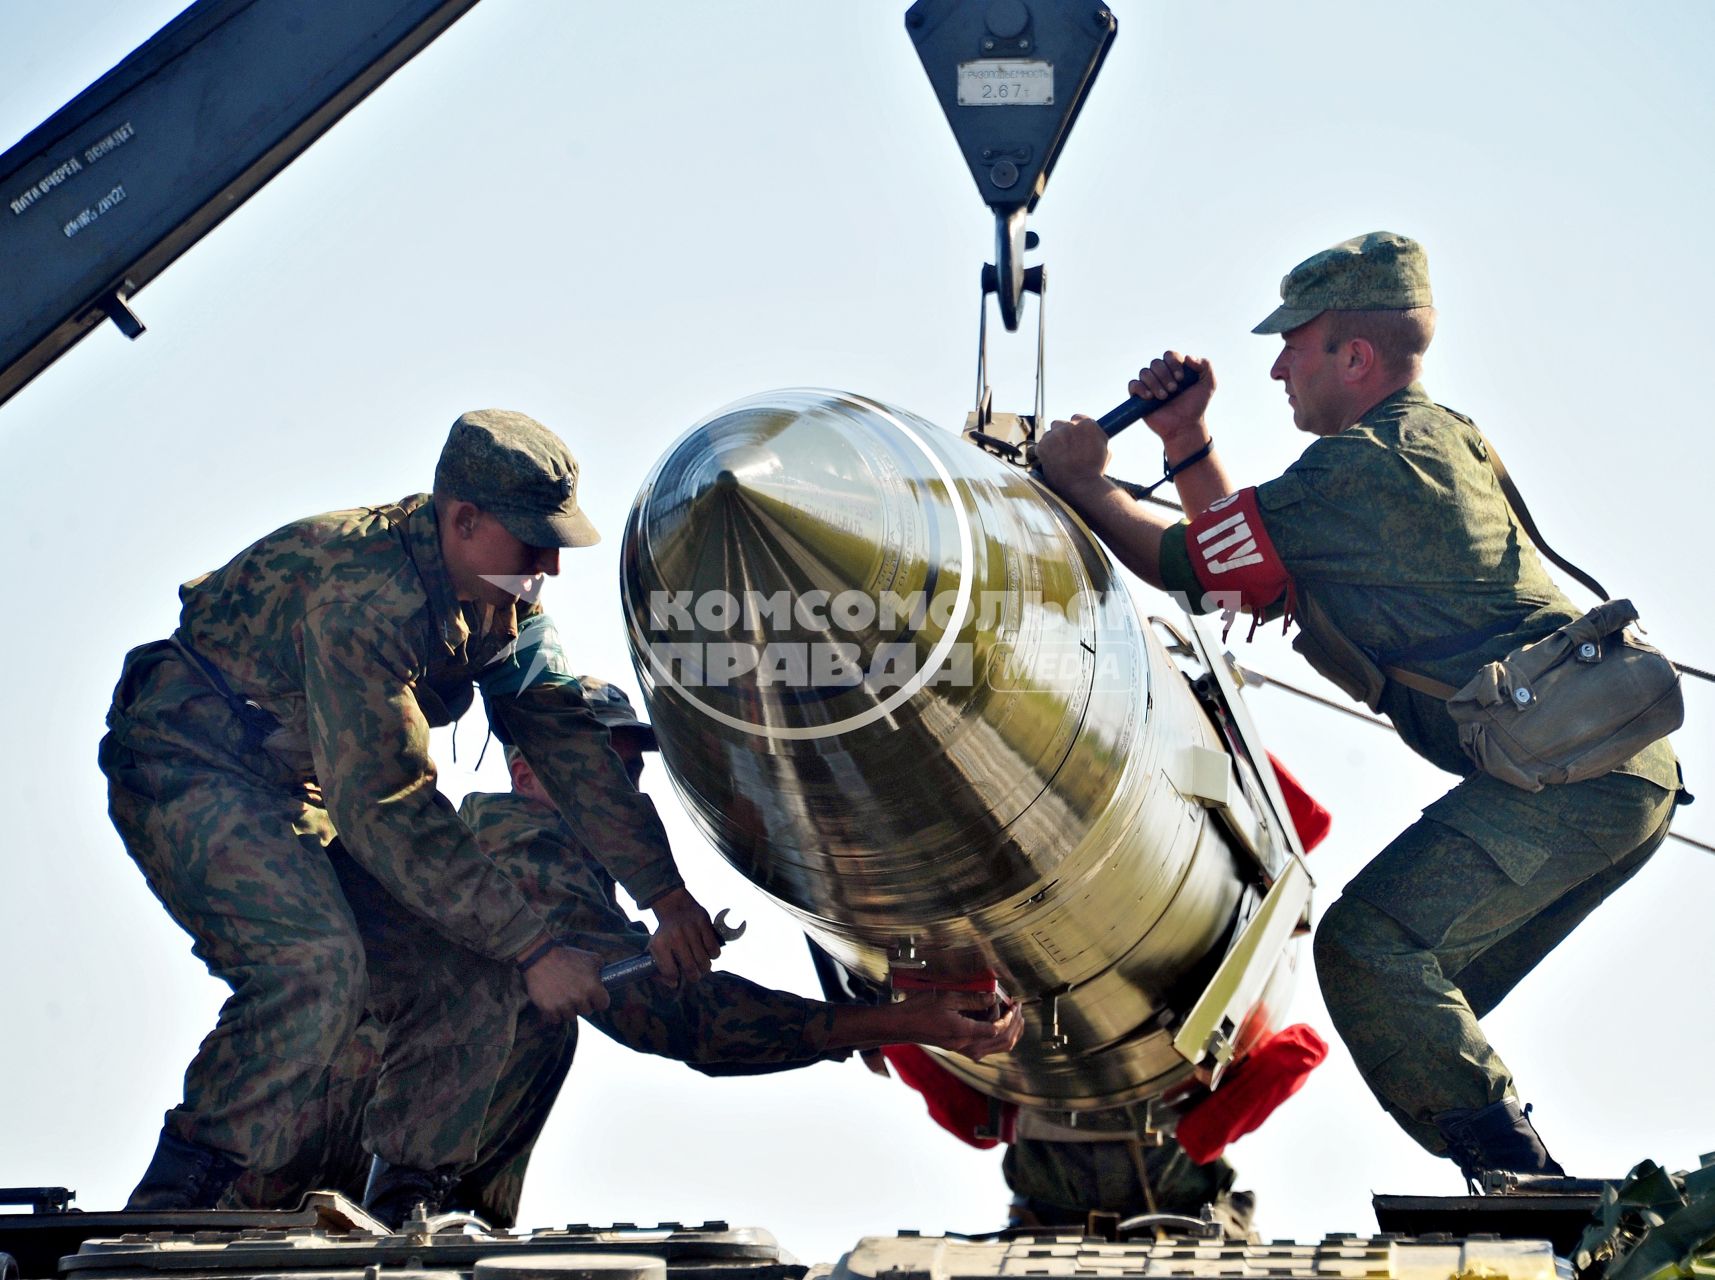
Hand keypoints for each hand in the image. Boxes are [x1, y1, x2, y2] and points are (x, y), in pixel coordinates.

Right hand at [520, 942, 609, 1020]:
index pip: (603, 1005)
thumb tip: (604, 974)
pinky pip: (556, 1019)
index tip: (594, 998)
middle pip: (587, 1012)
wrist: (540, 957)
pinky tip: (553, 1001)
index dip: (599, 1001)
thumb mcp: (590, 957)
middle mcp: (580, 998)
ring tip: (563, 996)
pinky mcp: (549, 1009)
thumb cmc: (567, 956)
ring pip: (571, 1017)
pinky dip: (555, 1013)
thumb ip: (600, 968)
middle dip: (582, 1004)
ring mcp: (564, 1005)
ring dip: (568, 1009)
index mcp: (593, 987)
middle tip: (575, 994)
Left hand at [647, 887, 721, 986]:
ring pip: (704, 961)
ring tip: (702, 965)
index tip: (677, 977)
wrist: (674, 906)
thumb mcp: (655, 949)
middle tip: (695, 975)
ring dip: (705, 967)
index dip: (675, 979)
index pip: (670, 972)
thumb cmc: (665, 934)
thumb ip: (659, 969)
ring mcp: (690, 929)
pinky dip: (713, 955)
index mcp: (660, 944)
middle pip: (690, 969)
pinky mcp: (703, 923)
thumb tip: (673, 985)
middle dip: (694, 977)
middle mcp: (675, 937)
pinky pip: (714, 949)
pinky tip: (708, 952)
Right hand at [889, 991, 1023, 1060]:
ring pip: (997, 1048)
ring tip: (1014, 1016)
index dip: (1010, 1017)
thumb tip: (994, 999)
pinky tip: (998, 1022)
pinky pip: (988, 1047)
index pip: (998, 1030)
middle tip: (1018, 1008)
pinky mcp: (960, 1048)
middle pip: (1002, 1043)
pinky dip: (998, 1036)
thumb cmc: (921, 1009)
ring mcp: (964, 1050)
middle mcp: (967, 1046)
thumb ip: (973, 999)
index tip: (1014, 1004)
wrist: (903, 1025)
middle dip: (1015, 1026)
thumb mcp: (947, 997)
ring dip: (1009, 1032)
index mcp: (965, 1034)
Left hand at [1034, 414, 1110, 502]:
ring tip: (1058, 458)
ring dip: (1052, 443)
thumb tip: (1092, 435)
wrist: (1082, 485)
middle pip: (1060, 424)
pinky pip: (1040, 445)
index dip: (1075, 430)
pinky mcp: (1043, 445)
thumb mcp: (1105, 450)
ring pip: (1049, 434)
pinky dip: (1044, 452)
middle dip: (1062, 434)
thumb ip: (1096, 438)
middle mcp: (1071, 426)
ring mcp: (1055, 435)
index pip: (1076, 418)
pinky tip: (1052, 462)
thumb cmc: (1095, 471)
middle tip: (1065, 449)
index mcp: (1088, 424)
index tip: (1074, 437)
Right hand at [1129, 351, 1215, 454]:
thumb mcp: (1209, 384)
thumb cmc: (1196, 406)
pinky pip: (1133, 384)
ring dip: (1154, 383)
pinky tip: (1150, 397)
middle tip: (1174, 390)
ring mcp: (1149, 385)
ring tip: (1164, 397)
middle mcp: (1161, 375)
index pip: (1169, 355)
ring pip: (1144, 372)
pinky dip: (1140, 388)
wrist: (1184, 426)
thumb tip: (1187, 357)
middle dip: (1164, 375)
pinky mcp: (1138, 397)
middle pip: (1156, 363)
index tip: (1181, 378)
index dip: (1173, 363)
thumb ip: (1205, 365)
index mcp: (1175, 369)